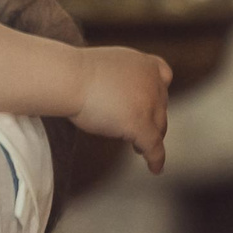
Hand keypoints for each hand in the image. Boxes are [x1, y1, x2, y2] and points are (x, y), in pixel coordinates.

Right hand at [74, 46, 171, 171]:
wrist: (69, 78)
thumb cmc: (76, 72)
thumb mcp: (107, 65)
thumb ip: (121, 77)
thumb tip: (119, 93)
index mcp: (144, 63)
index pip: (163, 77)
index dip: (158, 92)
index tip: (154, 102)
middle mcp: (152, 81)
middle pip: (160, 106)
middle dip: (151, 119)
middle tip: (139, 131)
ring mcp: (148, 103)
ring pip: (158, 127)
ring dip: (151, 138)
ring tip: (139, 149)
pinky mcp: (140, 123)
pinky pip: (154, 146)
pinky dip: (156, 158)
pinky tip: (155, 168)